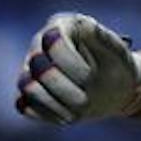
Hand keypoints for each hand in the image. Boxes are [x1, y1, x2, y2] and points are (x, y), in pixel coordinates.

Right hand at [15, 12, 140, 125]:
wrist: (116, 89)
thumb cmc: (117, 66)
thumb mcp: (117, 51)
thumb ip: (101, 38)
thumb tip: (84, 24)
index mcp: (61, 26)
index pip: (53, 41)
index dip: (70, 63)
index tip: (90, 77)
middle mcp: (40, 45)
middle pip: (38, 67)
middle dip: (64, 89)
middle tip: (85, 101)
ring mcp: (31, 69)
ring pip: (27, 86)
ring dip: (53, 104)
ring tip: (76, 113)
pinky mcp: (28, 92)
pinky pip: (24, 105)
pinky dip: (45, 114)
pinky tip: (66, 116)